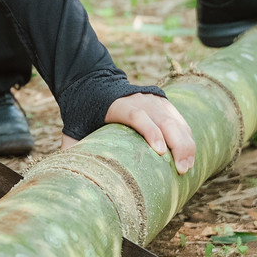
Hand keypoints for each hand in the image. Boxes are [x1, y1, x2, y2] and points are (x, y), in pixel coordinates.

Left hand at [62, 93, 196, 172]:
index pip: (138, 116)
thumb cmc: (84, 113)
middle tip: (181, 169)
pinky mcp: (163, 104)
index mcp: (118, 105)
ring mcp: (154, 101)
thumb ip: (71, 146)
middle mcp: (140, 100)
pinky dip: (187, 137)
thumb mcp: (74, 128)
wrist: (95, 84)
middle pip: (164, 119)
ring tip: (188, 168)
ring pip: (176, 120)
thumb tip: (66, 171)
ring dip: (186, 144)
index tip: (160, 152)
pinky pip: (180, 121)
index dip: (151, 132)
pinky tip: (190, 156)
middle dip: (177, 144)